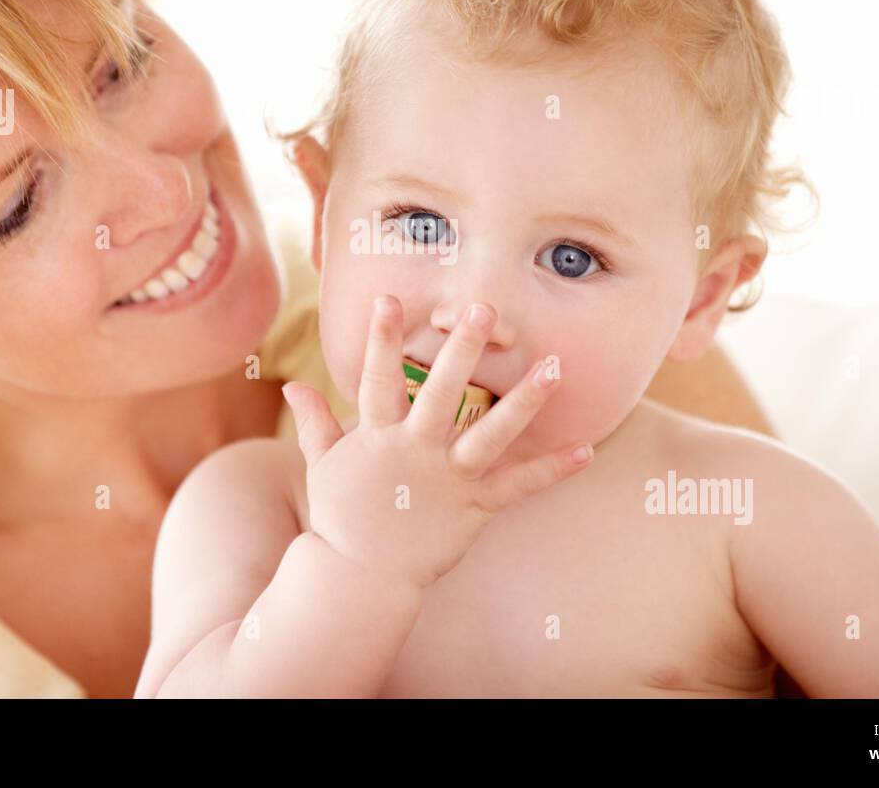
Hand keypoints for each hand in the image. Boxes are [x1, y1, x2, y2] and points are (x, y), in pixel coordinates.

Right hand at [281, 295, 593, 590]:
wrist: (359, 579)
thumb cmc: (342, 517)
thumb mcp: (324, 466)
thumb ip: (316, 423)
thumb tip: (294, 387)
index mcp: (378, 437)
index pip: (377, 379)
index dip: (381, 339)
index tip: (387, 299)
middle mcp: (415, 452)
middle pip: (441, 393)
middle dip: (461, 350)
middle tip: (482, 308)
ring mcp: (447, 480)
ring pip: (490, 434)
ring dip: (524, 401)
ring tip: (555, 368)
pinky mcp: (473, 509)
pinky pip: (517, 487)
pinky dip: (551, 471)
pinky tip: (584, 451)